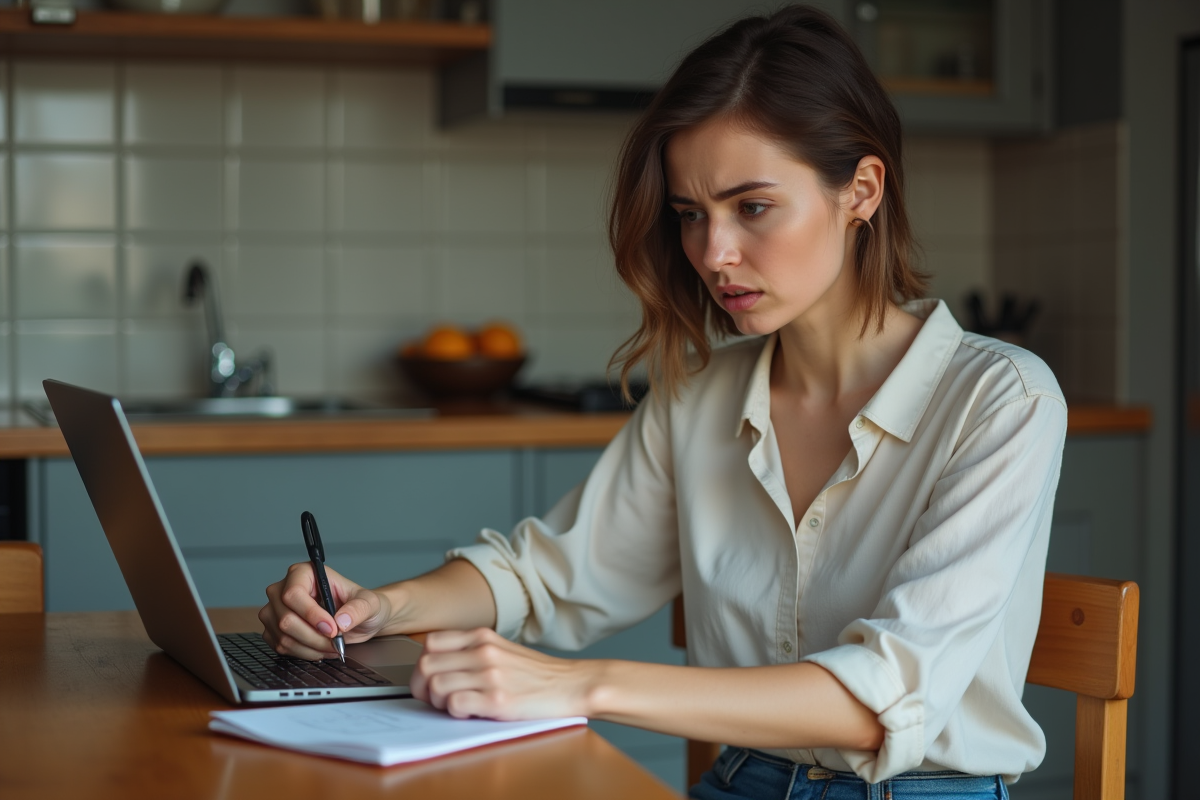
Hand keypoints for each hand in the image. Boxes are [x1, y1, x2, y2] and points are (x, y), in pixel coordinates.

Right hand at [259, 562, 392, 659]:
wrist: (360, 620)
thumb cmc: (361, 605)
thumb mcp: (369, 603)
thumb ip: (358, 609)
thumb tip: (341, 621)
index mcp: (303, 573)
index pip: (293, 593)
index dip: (311, 614)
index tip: (332, 628)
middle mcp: (284, 589)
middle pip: (286, 618)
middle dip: (314, 636)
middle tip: (335, 641)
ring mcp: (276, 610)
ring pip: (283, 636)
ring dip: (310, 647)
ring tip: (331, 645)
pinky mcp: (274, 629)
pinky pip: (281, 647)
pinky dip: (304, 653)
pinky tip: (320, 649)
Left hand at [411, 628, 595, 720]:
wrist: (573, 684)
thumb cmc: (537, 674)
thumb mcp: (503, 649)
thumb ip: (472, 652)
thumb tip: (438, 666)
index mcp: (482, 637)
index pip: (430, 643)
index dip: (423, 665)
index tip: (430, 679)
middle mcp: (483, 652)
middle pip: (425, 666)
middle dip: (422, 688)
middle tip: (436, 699)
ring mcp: (490, 675)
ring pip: (435, 686)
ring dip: (438, 703)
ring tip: (456, 707)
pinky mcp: (498, 699)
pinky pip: (455, 705)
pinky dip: (455, 713)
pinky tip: (470, 713)